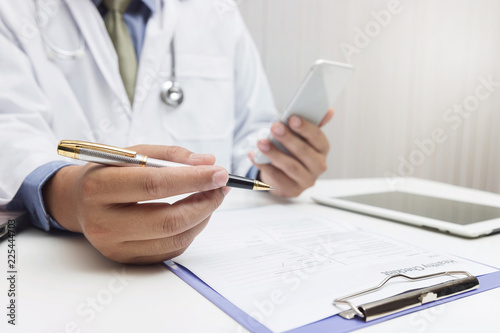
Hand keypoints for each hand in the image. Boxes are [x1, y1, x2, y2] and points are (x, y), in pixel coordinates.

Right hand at [43, 145, 229, 263]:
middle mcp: (103, 222)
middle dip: (204, 202)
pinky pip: (171, 250)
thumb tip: (208, 164)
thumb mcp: (131, 153)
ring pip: (174, 238)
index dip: (193, 179)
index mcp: (99, 187)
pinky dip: (191, 230)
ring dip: (202, 217)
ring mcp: (114, 246)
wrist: (79, 201)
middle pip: (167, 219)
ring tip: (211, 197)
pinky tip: (194, 214)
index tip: (219, 173)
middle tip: (221, 187)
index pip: (154, 185)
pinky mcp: (126, 260)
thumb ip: (170, 155)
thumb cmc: (108, 173)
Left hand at [250, 109, 333, 196]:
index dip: (305, 128)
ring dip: (274, 153)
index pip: (317, 137)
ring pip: (291, 166)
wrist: (285, 173)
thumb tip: (329, 110)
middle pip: (304, 152)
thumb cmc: (294, 150)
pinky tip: (255, 156)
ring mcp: (306, 180)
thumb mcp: (302, 135)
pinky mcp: (292, 190)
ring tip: (261, 143)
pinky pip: (278, 178)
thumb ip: (313, 122)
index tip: (292, 119)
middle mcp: (318, 166)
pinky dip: (264, 166)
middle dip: (288, 138)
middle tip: (275, 128)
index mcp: (322, 149)